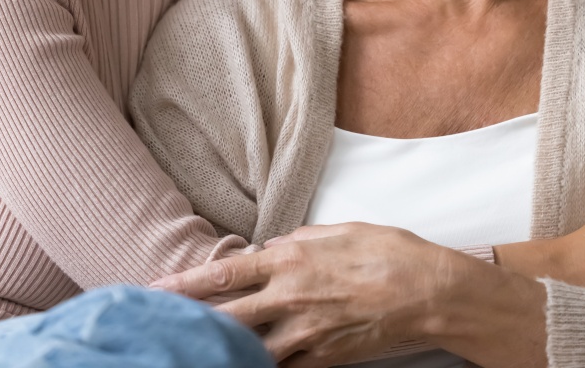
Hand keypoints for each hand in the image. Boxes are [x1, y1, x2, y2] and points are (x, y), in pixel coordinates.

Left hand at [154, 222, 463, 366]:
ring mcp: (307, 334)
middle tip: (154, 328)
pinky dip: (263, 367)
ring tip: (193, 353)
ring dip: (221, 351)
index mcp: (291, 259)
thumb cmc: (388, 251)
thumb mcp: (339, 230)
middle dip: (187, 323)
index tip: (155, 290)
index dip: (186, 285)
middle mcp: (291, 297)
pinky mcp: (325, 359)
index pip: (226, 273)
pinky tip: (246, 365)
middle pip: (226, 317)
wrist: (430, 293)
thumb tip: (273, 245)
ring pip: (249, 350)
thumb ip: (300, 238)